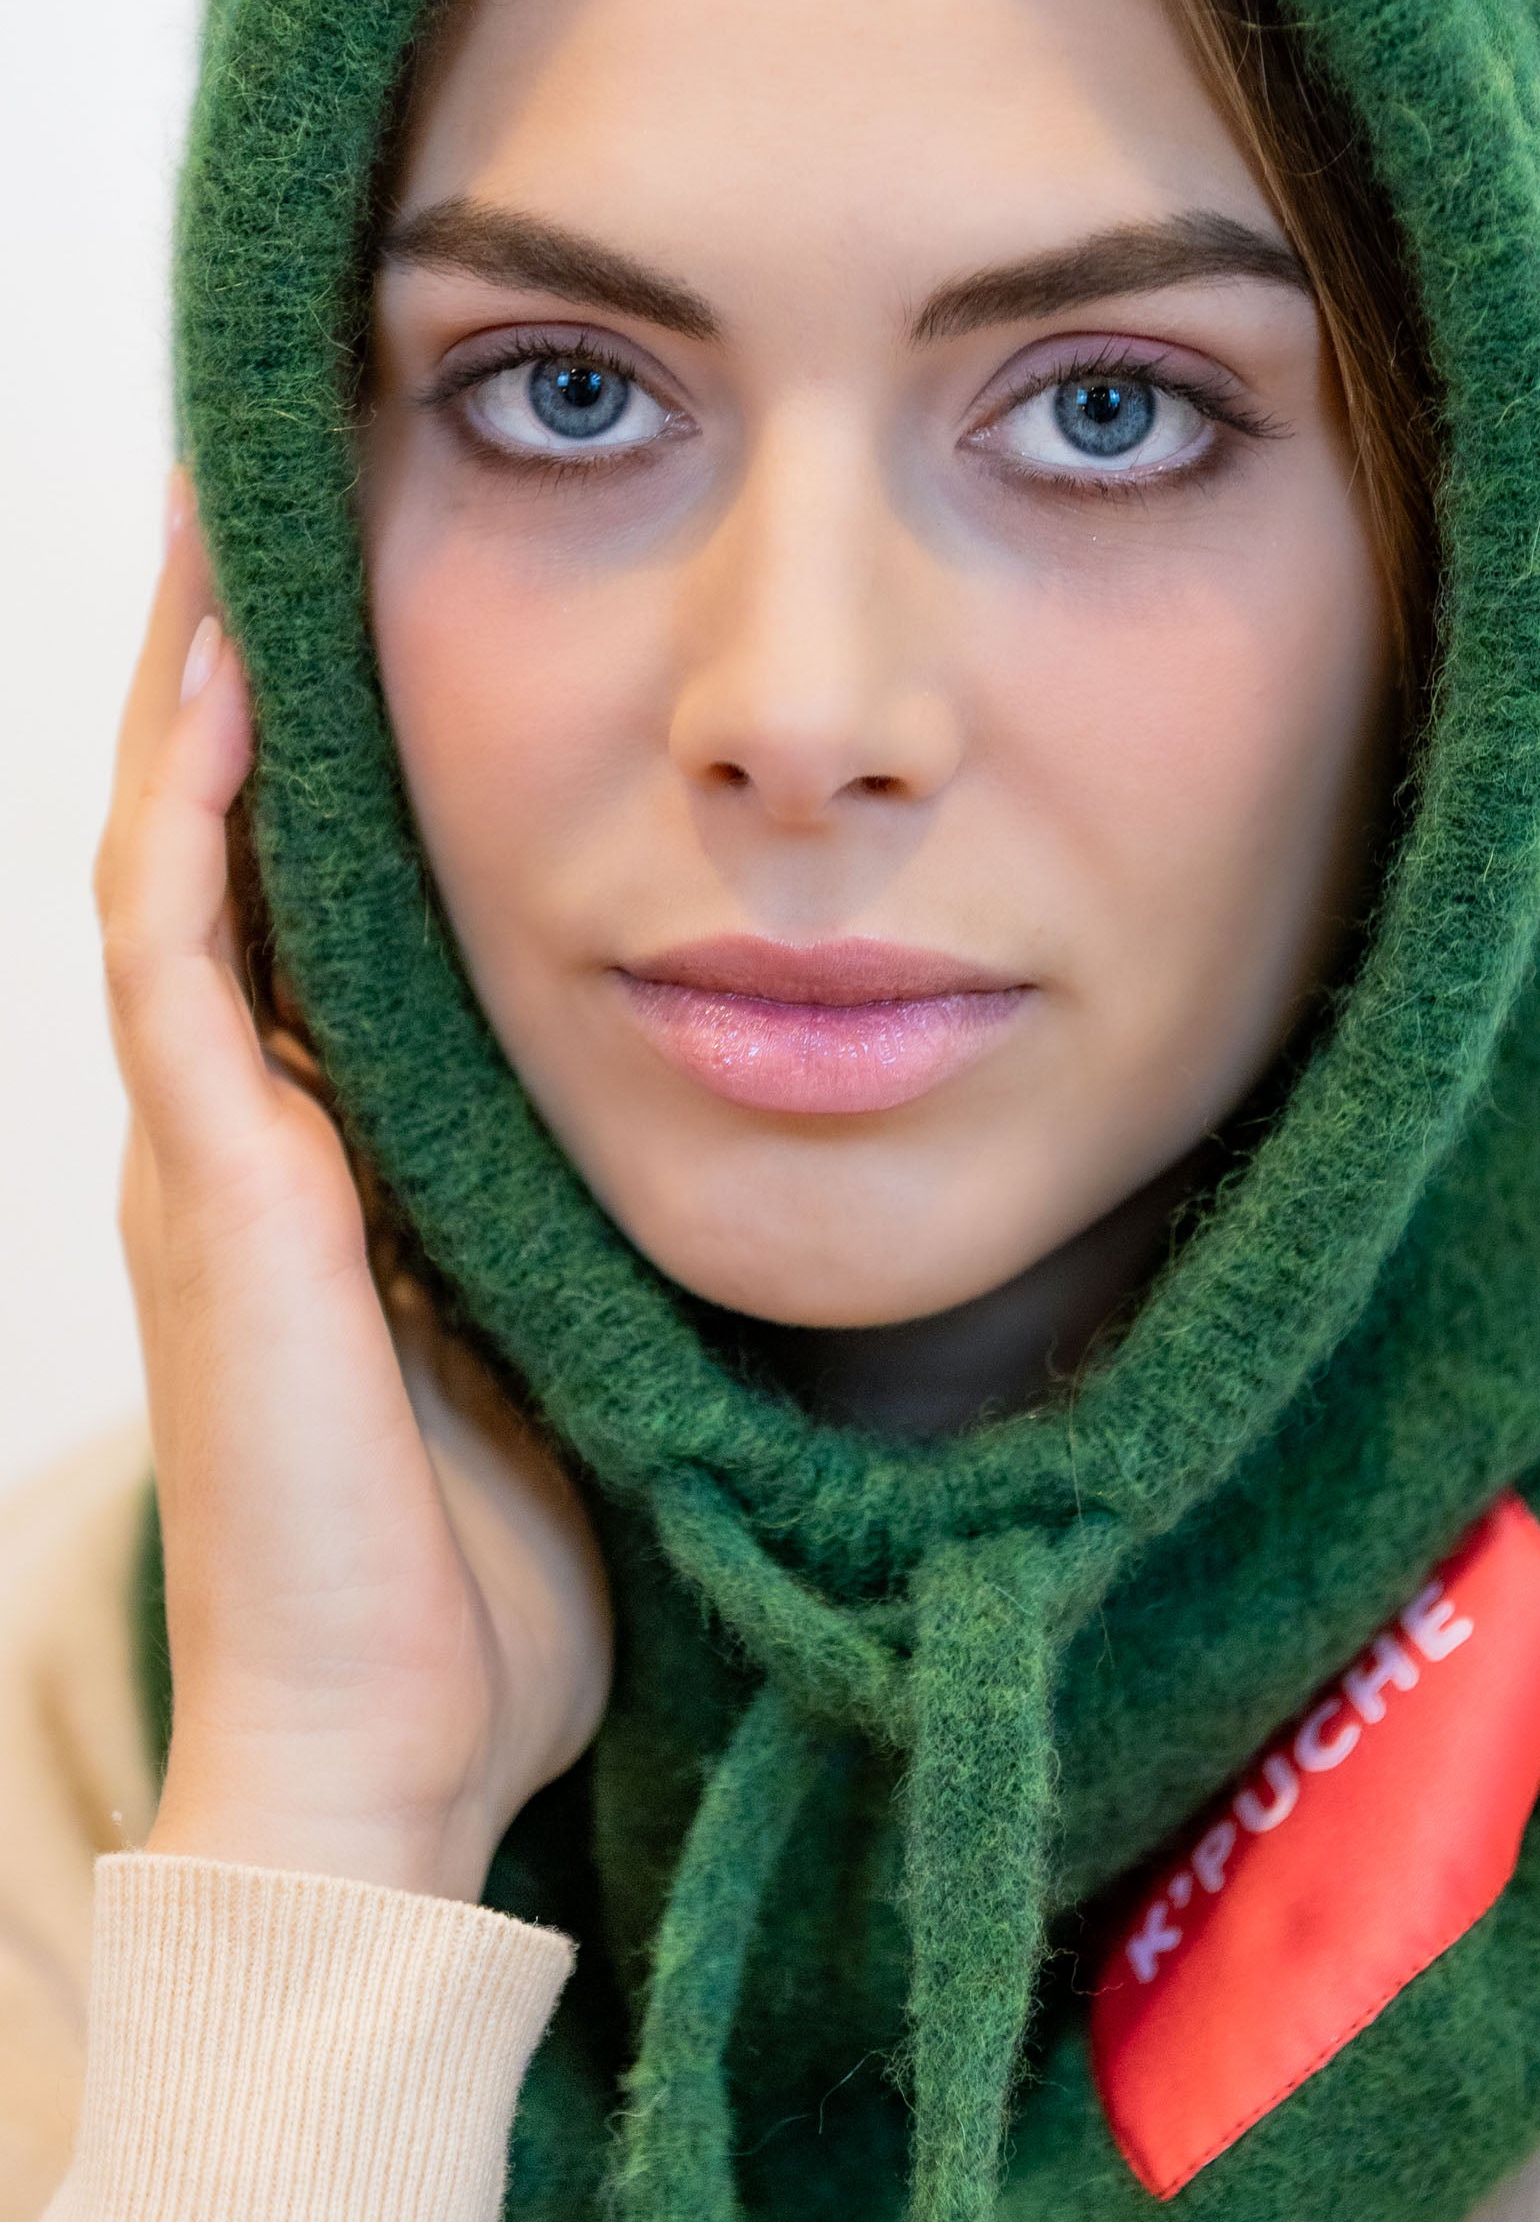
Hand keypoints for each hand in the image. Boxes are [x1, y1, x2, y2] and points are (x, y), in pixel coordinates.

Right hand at [97, 474, 611, 1901]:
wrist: (395, 1742)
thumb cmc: (484, 1559)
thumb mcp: (542, 1322)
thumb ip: (557, 1201)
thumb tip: (683, 1096)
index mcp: (315, 1149)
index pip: (294, 895)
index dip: (305, 739)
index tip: (352, 584)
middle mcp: (235, 1122)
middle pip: (214, 836)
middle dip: (232, 658)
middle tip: (262, 478)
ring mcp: (205, 1148)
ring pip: (175, 855)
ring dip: (195, 684)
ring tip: (226, 510)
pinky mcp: (214, 1188)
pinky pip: (183, 951)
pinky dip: (202, 808)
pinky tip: (234, 677)